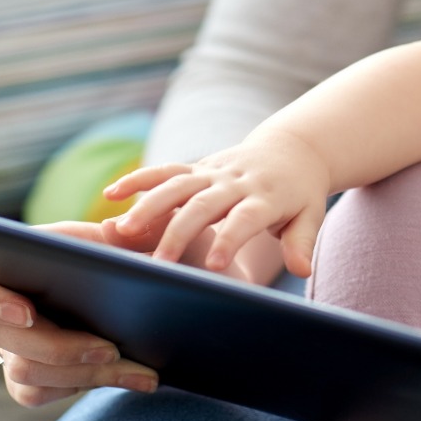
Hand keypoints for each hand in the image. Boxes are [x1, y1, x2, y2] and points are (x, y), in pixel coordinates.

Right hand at [0, 219, 164, 406]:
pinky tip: (131, 377)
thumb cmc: (100, 257)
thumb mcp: (111, 239)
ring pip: (24, 371)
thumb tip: (117, 229)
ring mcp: (4, 347)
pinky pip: (35, 393)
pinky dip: (84, 386)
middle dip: (59, 347)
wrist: (116, 293)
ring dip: (82, 371)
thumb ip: (120, 231)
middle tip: (111, 348)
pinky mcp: (23, 378)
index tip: (28, 313)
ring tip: (134, 365)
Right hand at [105, 132, 330, 277]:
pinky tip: (109, 194)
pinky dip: (138, 179)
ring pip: (176, 185)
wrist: (293, 150)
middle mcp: (235, 182)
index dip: (230, 240)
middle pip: (203, 205)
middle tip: (157, 263)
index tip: (214, 267)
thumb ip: (301, 242)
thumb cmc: (301, 194)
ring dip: (147, 205)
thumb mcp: (310, 216)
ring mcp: (213, 172)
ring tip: (120, 231)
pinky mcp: (197, 167)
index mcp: (265, 197)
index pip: (245, 219)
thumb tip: (302, 270)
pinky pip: (165, 170)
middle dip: (179, 233)